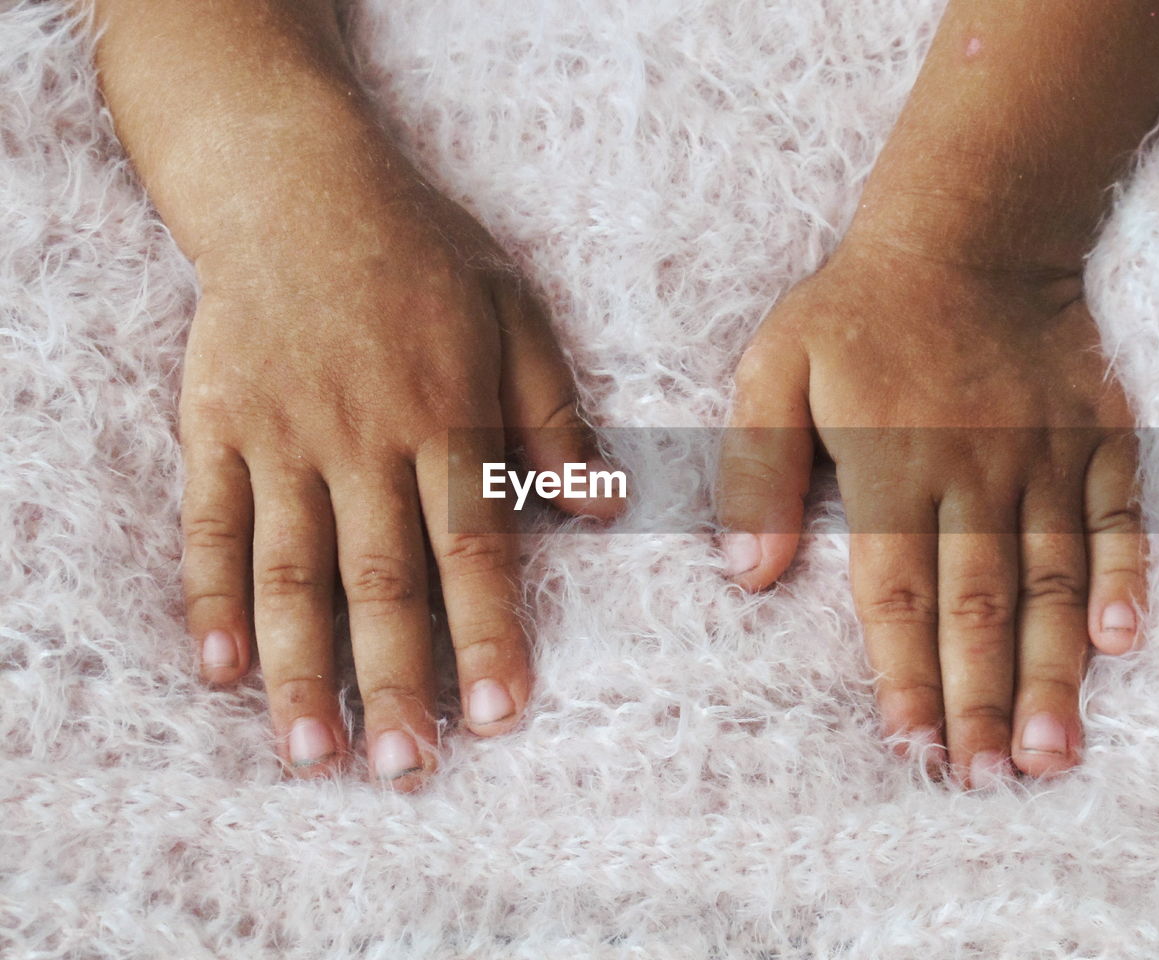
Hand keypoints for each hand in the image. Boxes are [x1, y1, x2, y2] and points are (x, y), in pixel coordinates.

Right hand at [180, 155, 615, 789]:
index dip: (489, 637)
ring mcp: (282, 434)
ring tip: (314, 752)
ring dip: (301, 667)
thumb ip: (553, 414)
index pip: (472, 548)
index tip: (501, 717)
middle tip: (406, 769)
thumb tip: (602, 508)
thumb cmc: (421, 251)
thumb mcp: (514, 313)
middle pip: (381, 579)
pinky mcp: (216, 424)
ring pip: (292, 569)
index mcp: (446, 414)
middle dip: (396, 681)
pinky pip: (210, 521)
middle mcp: (363, 437)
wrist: (298, 181)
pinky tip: (219, 669)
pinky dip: (210, 596)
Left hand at [716, 237, 1142, 784]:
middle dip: (983, 699)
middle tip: (991, 780)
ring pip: (1050, 578)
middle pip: (979, 604)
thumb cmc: (856, 309)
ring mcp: (1045, 455)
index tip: (912, 748)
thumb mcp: (773, 370)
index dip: (904, 676)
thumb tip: (745, 572)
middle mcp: (974, 471)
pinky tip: (1121, 640)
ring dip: (1053, 669)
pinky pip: (1117, 513)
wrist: (966, 228)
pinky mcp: (1097, 433)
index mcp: (891, 465)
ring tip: (1054, 750)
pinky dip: (1121, 575)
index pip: (897, 594)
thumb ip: (757, 470)